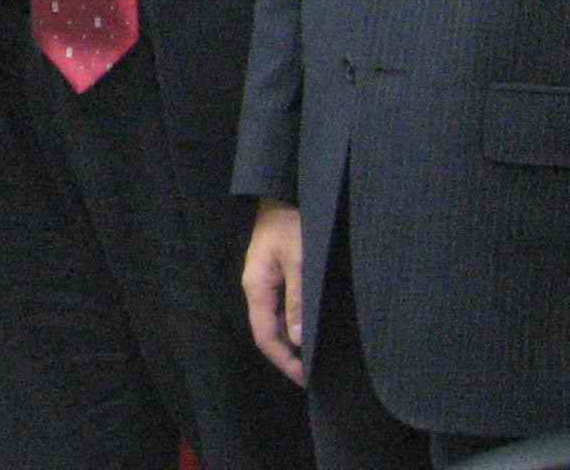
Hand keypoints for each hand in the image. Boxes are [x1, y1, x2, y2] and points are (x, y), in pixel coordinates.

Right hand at [241, 199, 306, 385]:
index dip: (283, 359)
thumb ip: (297, 300)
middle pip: (266, 330)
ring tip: (313, 354)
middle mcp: (255, 286)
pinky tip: (307, 327)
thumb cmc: (292, 224)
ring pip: (272, 319)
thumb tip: (296, 339)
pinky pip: (278, 306)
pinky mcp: (272, 271)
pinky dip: (291, 323)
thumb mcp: (299, 261)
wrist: (284, 191)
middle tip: (314, 372)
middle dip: (287, 354)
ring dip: (290, 339)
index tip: (306, 377)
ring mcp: (262, 278)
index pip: (264, 335)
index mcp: (256, 286)